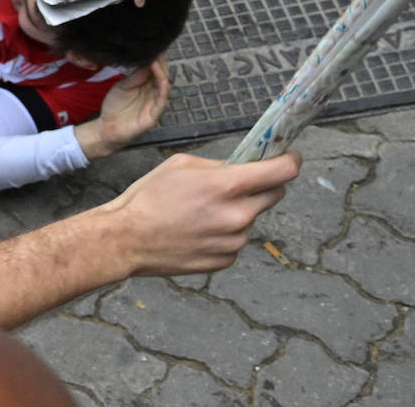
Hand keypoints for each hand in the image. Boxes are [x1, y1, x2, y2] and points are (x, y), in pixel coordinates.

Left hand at [76, 57, 170, 158]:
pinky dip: (163, 91)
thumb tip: (147, 59)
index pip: (155, 69)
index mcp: (146, 85)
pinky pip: (161, 102)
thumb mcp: (123, 86)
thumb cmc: (115, 106)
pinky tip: (162, 81)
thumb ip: (136, 75)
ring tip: (158, 61)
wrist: (107, 127)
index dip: (156, 58)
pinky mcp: (153, 115)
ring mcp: (155, 104)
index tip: (155, 45)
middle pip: (162, 75)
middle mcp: (153, 93)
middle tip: (158, 49)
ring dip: (162, 73)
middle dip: (161, 63)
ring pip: (164, 86)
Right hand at [103, 150, 300, 275]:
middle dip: (262, 185)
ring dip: (237, 211)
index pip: (282, 171)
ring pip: (251, 218)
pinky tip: (197, 230)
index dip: (290, 160)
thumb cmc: (148, 198)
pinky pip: (235, 240)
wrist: (127, 239)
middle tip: (238, 184)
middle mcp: (237, 215)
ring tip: (201, 212)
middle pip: (275, 194)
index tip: (288, 156)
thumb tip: (240, 167)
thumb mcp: (180, 165)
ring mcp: (234, 241)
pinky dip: (224, 233)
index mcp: (226, 186)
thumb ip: (218, 166)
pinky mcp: (226, 260)